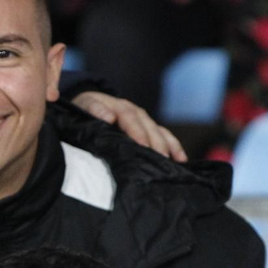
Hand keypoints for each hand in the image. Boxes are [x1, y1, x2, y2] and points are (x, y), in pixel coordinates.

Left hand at [71, 91, 188, 162]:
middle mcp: (134, 112)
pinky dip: (174, 147)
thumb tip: (108, 117)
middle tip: (159, 158)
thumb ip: (94, 109)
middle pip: (148, 126)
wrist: (90, 105)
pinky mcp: (149, 129)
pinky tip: (181, 160)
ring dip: (166, 146)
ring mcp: (144, 120)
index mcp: (118, 106)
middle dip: (154, 142)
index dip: (136, 130)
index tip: (141, 145)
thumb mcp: (85, 106)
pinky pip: (165, 136)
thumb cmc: (86, 110)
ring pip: (158, 131)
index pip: (129, 117)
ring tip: (170, 162)